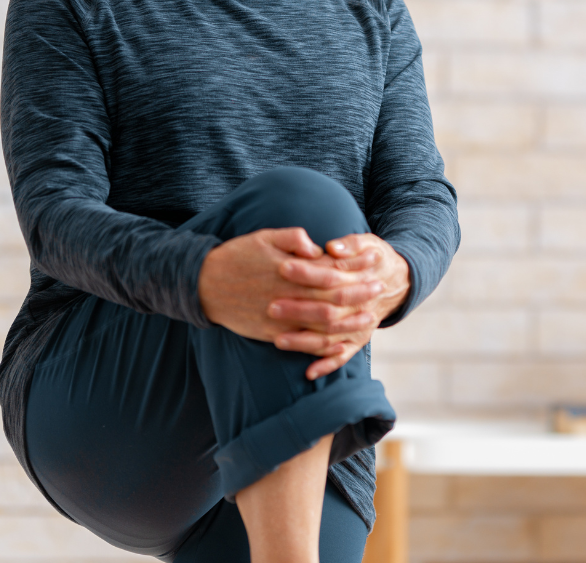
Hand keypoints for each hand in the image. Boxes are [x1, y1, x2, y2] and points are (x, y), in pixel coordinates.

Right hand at [198, 227, 384, 343]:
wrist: (204, 285)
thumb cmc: (236, 256)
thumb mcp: (262, 238)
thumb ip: (292, 238)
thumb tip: (317, 245)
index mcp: (289, 271)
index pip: (330, 270)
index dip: (354, 267)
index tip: (373, 261)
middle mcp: (288, 296)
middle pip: (333, 299)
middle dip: (359, 294)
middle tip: (381, 288)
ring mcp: (281, 319)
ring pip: (322, 325)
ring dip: (350, 322)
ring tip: (370, 317)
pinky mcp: (273, 335)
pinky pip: (304, 344)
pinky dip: (325, 347)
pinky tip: (342, 345)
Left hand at [269, 233, 410, 379]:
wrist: (397, 281)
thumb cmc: (374, 259)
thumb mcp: (368, 243)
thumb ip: (351, 244)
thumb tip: (333, 247)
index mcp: (360, 280)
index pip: (330, 277)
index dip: (306, 272)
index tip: (282, 267)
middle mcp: (360, 307)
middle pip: (326, 311)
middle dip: (298, 310)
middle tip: (271, 307)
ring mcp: (359, 327)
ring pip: (330, 337)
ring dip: (305, 341)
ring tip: (277, 340)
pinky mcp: (358, 340)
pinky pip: (343, 357)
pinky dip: (327, 365)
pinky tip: (309, 373)